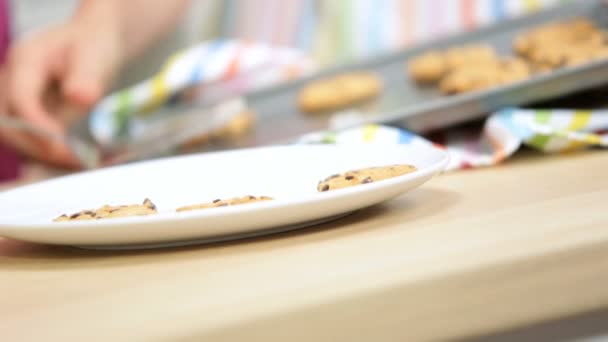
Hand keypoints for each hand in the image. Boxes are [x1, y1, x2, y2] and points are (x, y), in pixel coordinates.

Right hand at [0, 8, 123, 167]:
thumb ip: (87, 77)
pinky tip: (73, 158)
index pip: (20, 98)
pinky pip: (26, 139)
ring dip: (40, 154)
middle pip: (6, 123)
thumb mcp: (96, 55)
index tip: (63, 146)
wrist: (91, 43)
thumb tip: (80, 98)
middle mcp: (12, 79)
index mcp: (27, 60)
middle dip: (36, 146)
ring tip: (77, 161)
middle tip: (73, 159)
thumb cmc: (93, 45)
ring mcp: (14, 97)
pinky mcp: (25, 113)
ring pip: (11, 135)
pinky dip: (46, 152)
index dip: (37, 126)